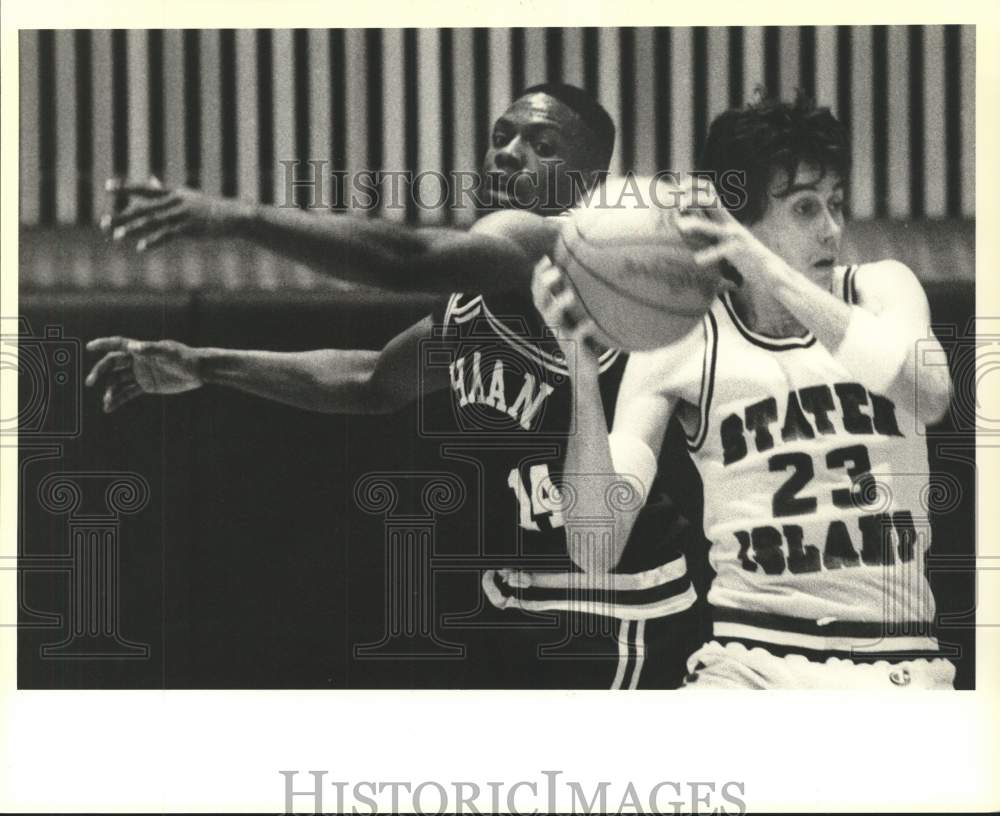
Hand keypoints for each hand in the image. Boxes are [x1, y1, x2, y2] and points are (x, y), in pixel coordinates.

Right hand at [85, 337, 203, 412]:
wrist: (197, 371)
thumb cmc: (184, 358)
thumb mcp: (168, 353)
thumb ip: (150, 350)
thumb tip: (133, 346)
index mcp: (141, 350)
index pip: (118, 344)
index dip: (103, 344)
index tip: (89, 347)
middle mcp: (137, 360)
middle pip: (113, 364)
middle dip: (100, 372)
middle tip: (90, 382)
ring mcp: (141, 373)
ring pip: (119, 381)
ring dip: (110, 391)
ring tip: (106, 402)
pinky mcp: (146, 386)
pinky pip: (128, 393)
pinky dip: (118, 399)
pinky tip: (109, 407)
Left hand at [101, 177, 251, 251]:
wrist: (232, 217)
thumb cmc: (209, 208)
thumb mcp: (186, 196)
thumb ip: (165, 190)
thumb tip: (150, 180)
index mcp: (173, 193)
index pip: (145, 189)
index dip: (126, 188)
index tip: (107, 187)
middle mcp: (174, 202)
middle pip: (142, 208)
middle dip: (122, 216)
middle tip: (104, 223)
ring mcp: (181, 215)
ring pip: (151, 221)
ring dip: (133, 229)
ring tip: (117, 236)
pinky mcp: (188, 228)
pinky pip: (167, 234)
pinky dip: (153, 240)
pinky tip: (141, 247)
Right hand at [530, 261, 600, 375]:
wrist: (585, 370)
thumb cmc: (585, 337)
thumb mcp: (581, 315)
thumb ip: (584, 297)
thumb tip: (598, 270)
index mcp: (553, 313)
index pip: (539, 291)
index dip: (538, 276)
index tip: (546, 259)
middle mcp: (553, 323)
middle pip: (540, 301)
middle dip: (544, 285)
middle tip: (556, 272)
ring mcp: (561, 335)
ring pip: (552, 319)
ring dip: (559, 305)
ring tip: (570, 295)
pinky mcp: (573, 347)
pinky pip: (575, 337)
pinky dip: (582, 329)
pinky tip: (591, 323)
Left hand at [676, 181, 784, 283]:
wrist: (767, 268)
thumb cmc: (739, 252)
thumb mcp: (720, 236)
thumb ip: (703, 227)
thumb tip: (679, 221)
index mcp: (723, 217)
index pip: (709, 191)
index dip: (694, 185)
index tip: (679, 187)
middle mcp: (729, 222)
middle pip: (711, 202)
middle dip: (694, 199)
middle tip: (678, 204)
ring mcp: (735, 235)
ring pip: (715, 227)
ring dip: (698, 224)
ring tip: (681, 227)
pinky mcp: (740, 251)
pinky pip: (724, 250)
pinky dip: (711, 254)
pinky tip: (697, 259)